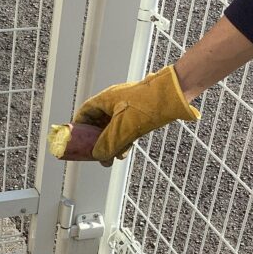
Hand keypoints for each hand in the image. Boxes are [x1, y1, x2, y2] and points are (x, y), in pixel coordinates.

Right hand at [72, 66, 200, 161]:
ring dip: (110, 144)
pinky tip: (124, 151)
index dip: (79, 128)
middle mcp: (114, 102)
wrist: (175, 95)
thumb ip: (108, 144)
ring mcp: (127, 107)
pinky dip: (122, 141)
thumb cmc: (147, 105)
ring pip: (112, 128)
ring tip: (111, 158)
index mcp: (105, 100)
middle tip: (96, 155)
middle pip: (98, 123)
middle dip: (97, 141)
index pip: (85, 113)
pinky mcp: (138, 114)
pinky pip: (124, 129)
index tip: (77, 142)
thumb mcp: (123, 128)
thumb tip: (98, 156)